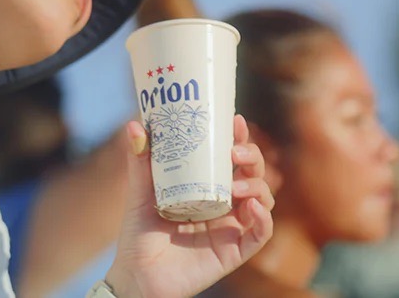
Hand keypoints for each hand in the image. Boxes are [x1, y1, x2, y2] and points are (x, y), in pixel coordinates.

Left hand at [105, 114, 273, 297]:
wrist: (136, 276)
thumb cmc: (139, 235)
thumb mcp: (140, 193)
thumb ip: (140, 162)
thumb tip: (135, 125)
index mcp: (206, 187)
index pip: (230, 158)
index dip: (238, 138)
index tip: (234, 121)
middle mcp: (223, 205)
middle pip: (252, 174)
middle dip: (252, 158)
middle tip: (235, 153)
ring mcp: (231, 228)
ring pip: (262, 200)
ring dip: (257, 186)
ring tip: (237, 187)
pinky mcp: (234, 252)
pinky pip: (260, 234)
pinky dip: (264, 219)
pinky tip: (252, 208)